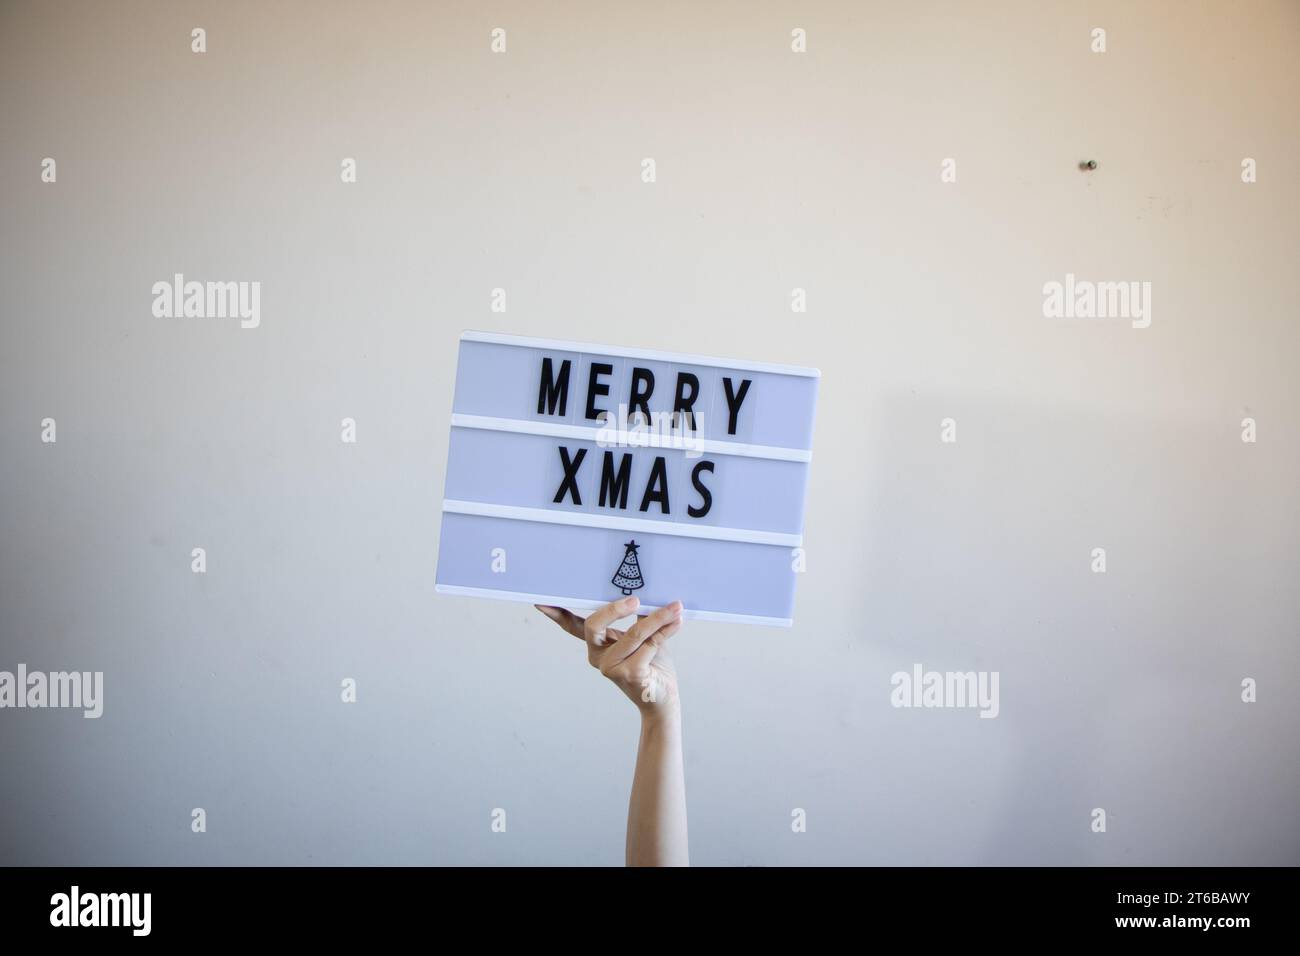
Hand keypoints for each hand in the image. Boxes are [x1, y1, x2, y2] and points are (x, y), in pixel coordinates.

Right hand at [535, 596, 683, 713]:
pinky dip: (665, 631)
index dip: (556, 613)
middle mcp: (598, 656)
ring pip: (633, 633)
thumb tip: (643, 589)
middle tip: (635, 600)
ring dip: (657, 618)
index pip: (572, 626)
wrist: (664, 698)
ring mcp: (611, 668)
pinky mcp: (629, 675)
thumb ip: (637, 617)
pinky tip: (676, 623)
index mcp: (597, 644)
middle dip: (614, 609)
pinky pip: (649, 645)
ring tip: (674, 607)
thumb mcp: (642, 636)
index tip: (541, 600)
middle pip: (593, 625)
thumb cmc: (652, 664)